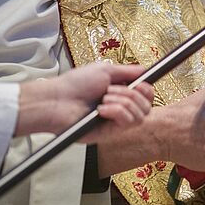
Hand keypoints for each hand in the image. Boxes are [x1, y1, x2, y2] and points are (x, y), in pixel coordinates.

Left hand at [16, 63, 153, 143]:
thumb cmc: (74, 85)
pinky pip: (128, 122)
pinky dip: (116, 111)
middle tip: (111, 90)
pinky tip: (101, 109)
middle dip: (132, 94)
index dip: (147, 89)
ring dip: (123, 101)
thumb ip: (128, 71)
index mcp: (120, 93)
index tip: (140, 83)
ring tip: (104, 99)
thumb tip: (145, 71)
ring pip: (140, 114)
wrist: (57, 100)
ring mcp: (115, 122)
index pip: (146, 96)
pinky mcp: (110, 133)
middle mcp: (120, 108)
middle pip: (147, 105)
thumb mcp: (105, 70)